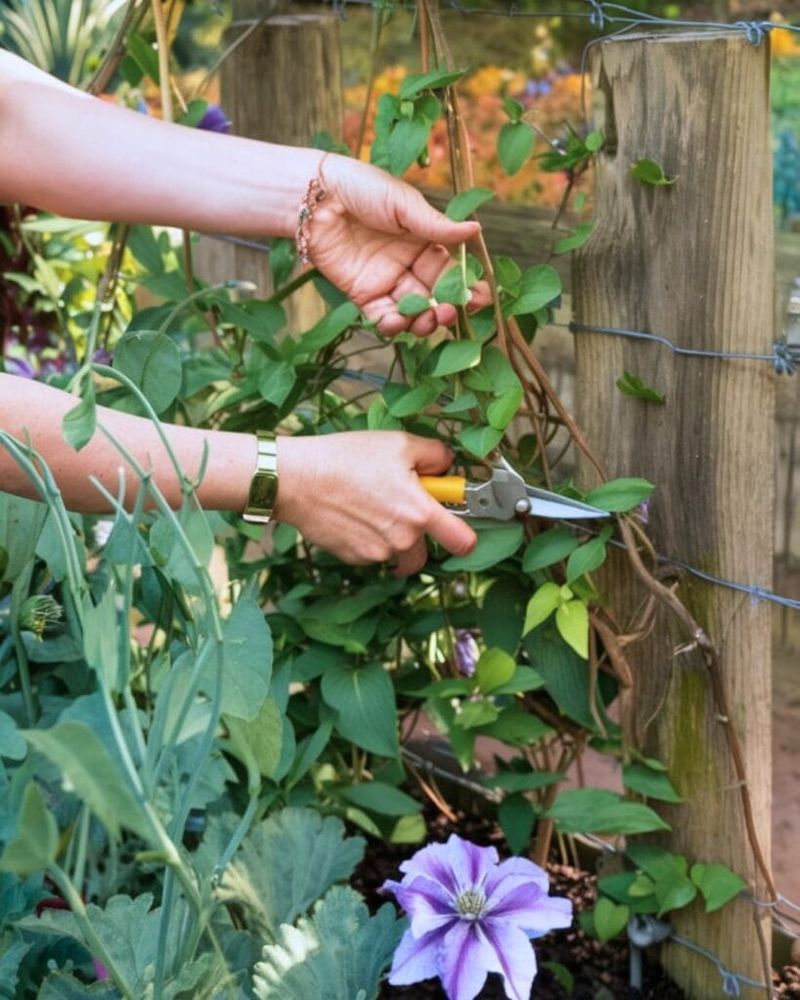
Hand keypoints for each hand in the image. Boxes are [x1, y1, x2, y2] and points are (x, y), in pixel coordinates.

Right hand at [273, 431, 475, 574]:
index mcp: (420, 513)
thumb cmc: (347, 458)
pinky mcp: (355, 559)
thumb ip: (435, 455)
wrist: (297, 480)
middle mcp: (403, 540)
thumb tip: (447, 466)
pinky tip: (352, 515)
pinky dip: (369, 538)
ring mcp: (378, 554)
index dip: (465, 536)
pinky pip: (373, 553)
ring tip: (370, 505)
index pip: (463, 542)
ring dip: (392, 536)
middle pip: (426, 551)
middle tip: (398, 505)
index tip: (457, 525)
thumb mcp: (399, 443)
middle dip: (419, 533)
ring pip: (397, 552)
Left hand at [307, 155, 491, 336]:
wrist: (315, 196)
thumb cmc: (362, 188)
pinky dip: (391, 326)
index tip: (478, 299)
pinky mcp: (361, 294)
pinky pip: (381, 317)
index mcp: (423, 241)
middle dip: (445, 309)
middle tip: (449, 314)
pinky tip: (397, 323)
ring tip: (426, 320)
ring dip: (422, 322)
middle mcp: (408, 264)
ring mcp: (385, 281)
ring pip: (411, 311)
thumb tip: (476, 231)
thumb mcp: (404, 204)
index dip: (465, 287)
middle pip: (434, 295)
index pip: (450, 270)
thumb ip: (437, 226)